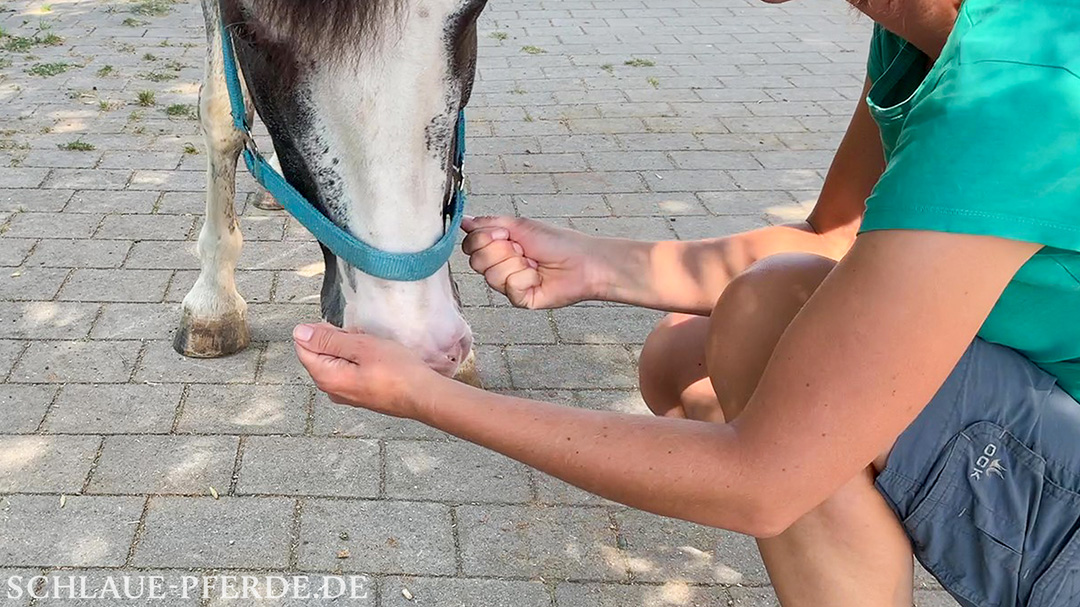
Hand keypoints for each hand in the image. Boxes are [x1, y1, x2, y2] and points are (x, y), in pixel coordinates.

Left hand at [293, 323, 444, 418]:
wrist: (423, 395)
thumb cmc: (397, 371)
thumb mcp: (361, 347)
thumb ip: (327, 340)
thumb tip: (300, 333)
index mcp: (326, 378)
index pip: (303, 348)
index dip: (320, 331)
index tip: (344, 330)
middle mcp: (331, 390)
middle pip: (320, 354)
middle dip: (337, 340)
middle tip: (362, 338)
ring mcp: (346, 394)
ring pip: (337, 361)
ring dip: (351, 349)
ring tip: (373, 348)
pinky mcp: (359, 395)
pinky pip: (350, 370)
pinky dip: (360, 360)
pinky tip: (378, 358)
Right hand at [461, 215, 609, 308]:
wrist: (582, 261)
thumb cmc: (557, 242)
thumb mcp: (519, 225)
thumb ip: (488, 223)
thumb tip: (464, 220)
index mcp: (499, 247)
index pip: (470, 246)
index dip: (483, 239)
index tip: (505, 234)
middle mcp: (500, 266)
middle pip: (477, 262)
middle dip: (501, 251)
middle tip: (523, 249)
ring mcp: (508, 284)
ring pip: (492, 276)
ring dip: (516, 264)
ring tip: (533, 263)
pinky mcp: (519, 299)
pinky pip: (510, 288)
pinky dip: (526, 278)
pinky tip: (538, 277)